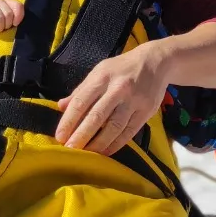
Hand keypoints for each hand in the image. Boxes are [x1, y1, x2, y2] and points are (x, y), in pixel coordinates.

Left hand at [55, 43, 170, 154]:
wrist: (155, 62)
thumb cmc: (122, 68)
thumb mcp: (99, 72)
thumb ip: (81, 90)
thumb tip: (61, 106)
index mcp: (102, 77)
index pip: (81, 102)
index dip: (69, 121)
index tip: (60, 136)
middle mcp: (118, 89)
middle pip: (97, 117)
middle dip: (81, 136)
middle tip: (70, 149)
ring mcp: (133, 100)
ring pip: (114, 127)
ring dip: (98, 144)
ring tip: (87, 154)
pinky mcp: (146, 111)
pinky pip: (129, 132)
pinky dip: (116, 144)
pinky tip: (106, 151)